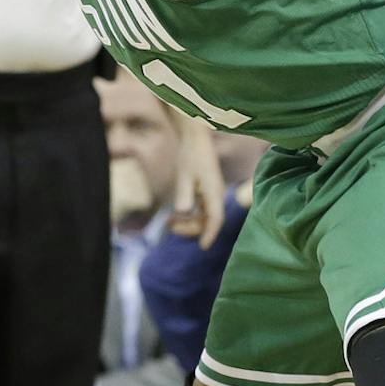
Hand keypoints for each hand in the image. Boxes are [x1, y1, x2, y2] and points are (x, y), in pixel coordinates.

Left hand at [172, 122, 226, 248]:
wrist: (195, 138)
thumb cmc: (190, 154)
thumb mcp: (184, 175)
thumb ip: (184, 194)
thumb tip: (184, 212)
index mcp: (214, 191)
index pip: (216, 219)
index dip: (210, 234)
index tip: (203, 247)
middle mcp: (216, 195)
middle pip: (208, 221)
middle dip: (191, 228)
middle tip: (170, 226)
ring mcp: (212, 194)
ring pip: (204, 218)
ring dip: (188, 223)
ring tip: (168, 223)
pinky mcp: (206, 192)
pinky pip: (200, 211)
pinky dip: (188, 216)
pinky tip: (173, 216)